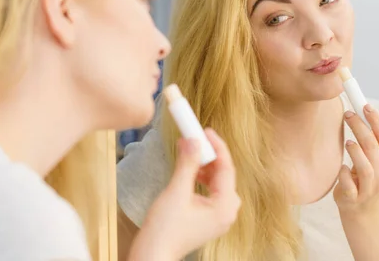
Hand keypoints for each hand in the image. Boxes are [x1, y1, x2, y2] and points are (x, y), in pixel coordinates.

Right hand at [129, 129, 240, 260]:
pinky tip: (190, 170)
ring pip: (217, 182)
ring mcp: (218, 217)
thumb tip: (194, 140)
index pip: (227, 167)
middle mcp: (227, 212)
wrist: (152, 256)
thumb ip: (188, 163)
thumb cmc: (164, 230)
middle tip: (195, 137)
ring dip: (204, 165)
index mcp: (225, 206)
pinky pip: (211, 192)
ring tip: (189, 151)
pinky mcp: (208, 219)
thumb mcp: (176, 191)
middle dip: (209, 154)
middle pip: (224, 174)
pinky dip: (201, 178)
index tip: (205, 130)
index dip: (216, 146)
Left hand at [333, 104, 378, 218]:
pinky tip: (341, 167)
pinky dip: (344, 173)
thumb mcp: (376, 161)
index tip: (365, 106)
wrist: (362, 211)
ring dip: (355, 150)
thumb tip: (362, 110)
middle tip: (348, 114)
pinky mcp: (354, 199)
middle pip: (373, 148)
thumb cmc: (367, 177)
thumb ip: (373, 142)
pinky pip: (348, 184)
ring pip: (365, 166)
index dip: (376, 121)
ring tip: (348, 141)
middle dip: (360, 127)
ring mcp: (370, 189)